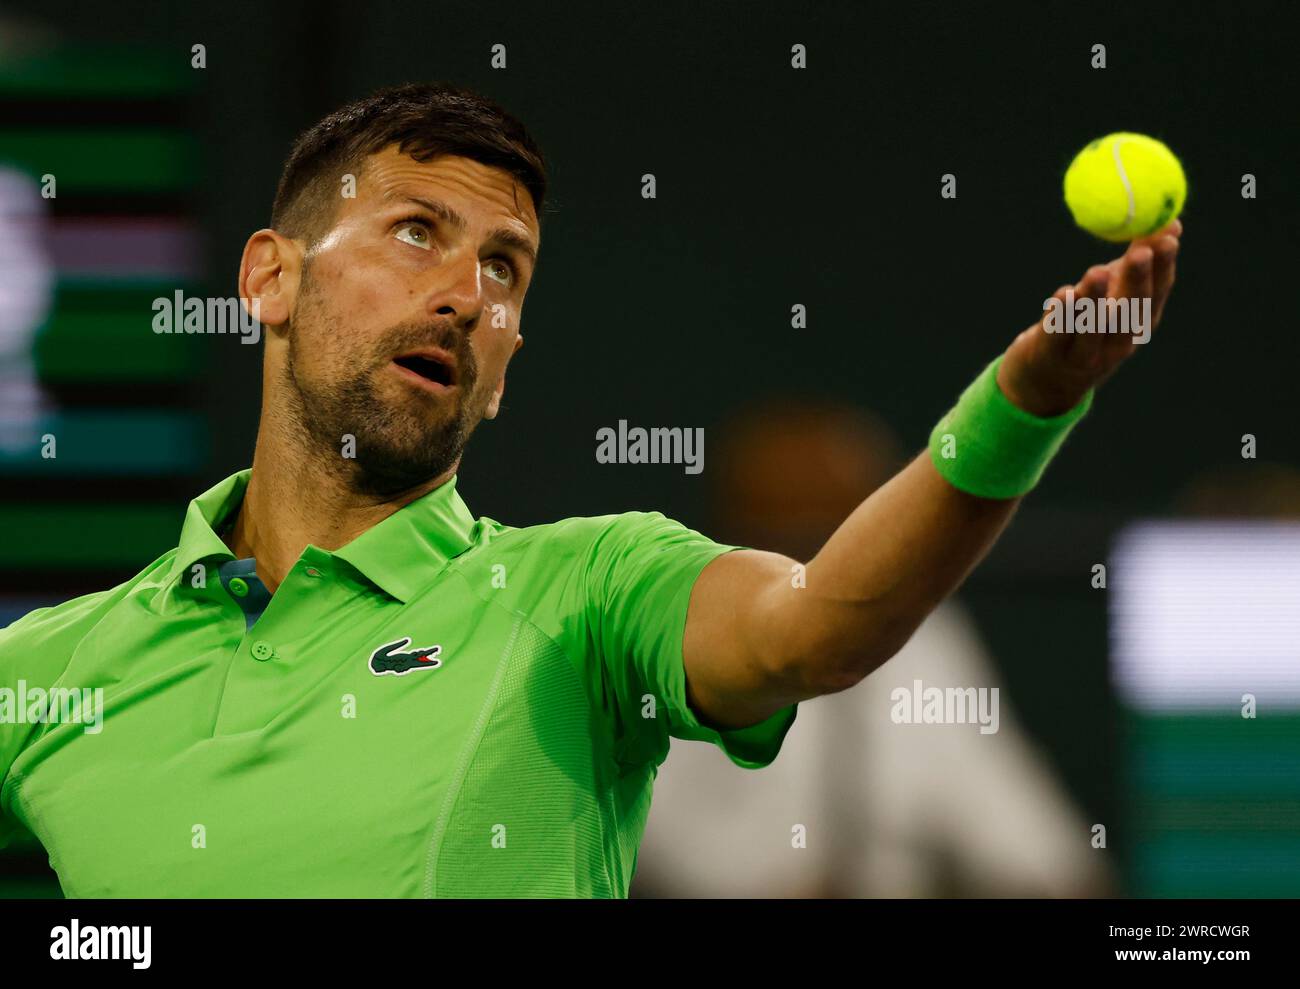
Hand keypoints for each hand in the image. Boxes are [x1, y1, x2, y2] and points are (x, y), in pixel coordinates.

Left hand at [997, 219, 1181, 415]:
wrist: (1047, 379)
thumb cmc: (1087, 324)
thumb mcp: (1115, 294)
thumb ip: (1137, 260)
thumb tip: (1169, 222)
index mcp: (1138, 324)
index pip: (1157, 293)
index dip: (1163, 266)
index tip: (1168, 236)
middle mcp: (1117, 343)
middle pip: (1129, 312)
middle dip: (1136, 281)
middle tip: (1139, 252)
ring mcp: (1086, 354)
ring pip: (1093, 327)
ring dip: (1096, 299)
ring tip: (1097, 271)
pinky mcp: (1052, 357)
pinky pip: (1058, 335)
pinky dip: (1061, 316)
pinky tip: (1063, 294)